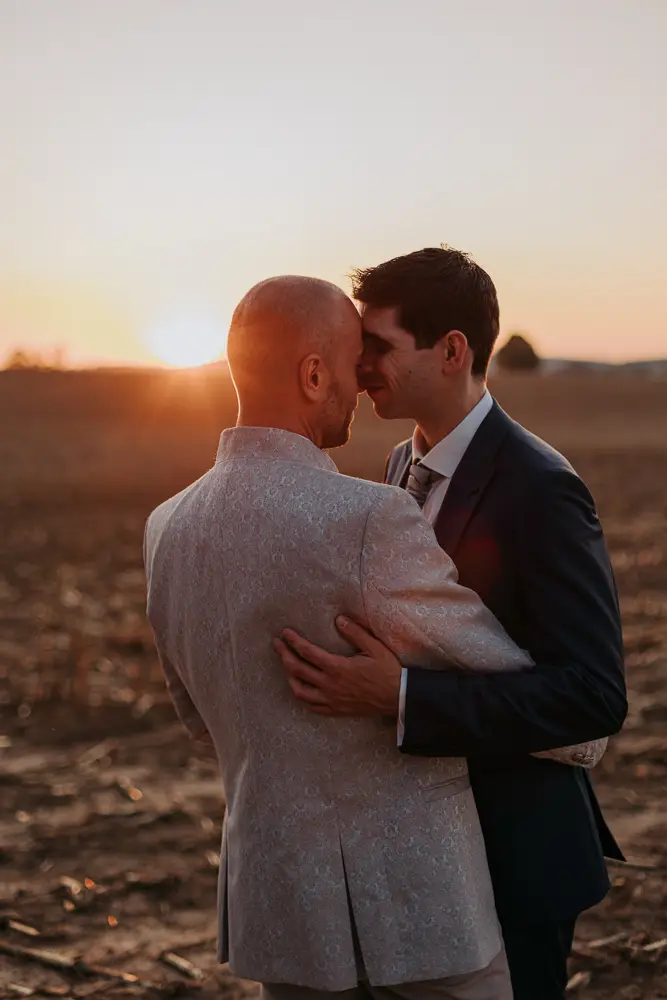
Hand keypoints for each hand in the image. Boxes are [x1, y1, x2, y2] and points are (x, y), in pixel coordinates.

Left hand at [273, 616, 401, 716]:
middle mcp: (329, 685)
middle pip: (297, 670)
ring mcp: (331, 700)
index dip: (293, 641)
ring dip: (289, 677)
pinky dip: (303, 697)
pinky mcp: (336, 710)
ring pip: (300, 691)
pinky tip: (301, 689)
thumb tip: (339, 619)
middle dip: (284, 655)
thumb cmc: (388, 670)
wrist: (398, 697)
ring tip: (286, 666)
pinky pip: (312, 706)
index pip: (307, 652)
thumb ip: (355, 633)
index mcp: (337, 667)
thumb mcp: (375, 647)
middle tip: (277, 644)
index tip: (285, 633)